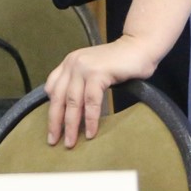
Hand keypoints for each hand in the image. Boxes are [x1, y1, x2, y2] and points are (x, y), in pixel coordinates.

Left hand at [44, 34, 169, 148]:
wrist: (139, 47)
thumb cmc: (119, 63)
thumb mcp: (94, 70)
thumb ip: (81, 83)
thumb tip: (72, 110)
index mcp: (69, 63)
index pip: (51, 88)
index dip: (50, 109)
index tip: (51, 128)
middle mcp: (72, 63)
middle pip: (58, 98)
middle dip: (55, 122)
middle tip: (53, 142)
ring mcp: (84, 67)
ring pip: (73, 101)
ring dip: (71, 125)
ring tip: (70, 143)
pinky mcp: (98, 72)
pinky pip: (91, 101)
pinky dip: (90, 119)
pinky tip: (90, 132)